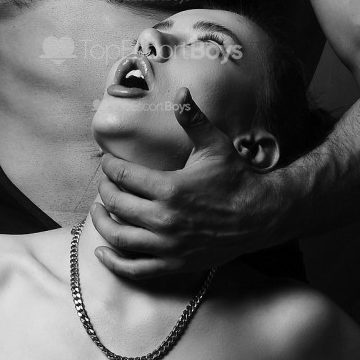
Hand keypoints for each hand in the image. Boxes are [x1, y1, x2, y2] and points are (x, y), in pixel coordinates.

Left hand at [91, 88, 286, 277]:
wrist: (260, 216)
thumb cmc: (236, 178)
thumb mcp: (215, 146)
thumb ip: (193, 119)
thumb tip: (181, 90)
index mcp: (170, 188)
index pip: (123, 176)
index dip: (109, 167)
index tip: (107, 163)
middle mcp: (165, 219)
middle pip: (116, 205)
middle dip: (104, 191)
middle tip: (104, 184)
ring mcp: (168, 245)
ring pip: (119, 237)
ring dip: (102, 224)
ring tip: (99, 212)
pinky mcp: (174, 263)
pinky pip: (135, 268)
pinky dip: (115, 263)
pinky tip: (103, 252)